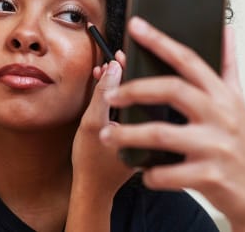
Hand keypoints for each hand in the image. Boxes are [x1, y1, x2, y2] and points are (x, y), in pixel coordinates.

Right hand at [66, 60, 133, 231]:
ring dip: (123, 83)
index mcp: (149, 127)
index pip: (145, 88)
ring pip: (139, 99)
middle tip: (116, 58)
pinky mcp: (138, 134)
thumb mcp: (92, 123)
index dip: (130, 68)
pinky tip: (109, 88)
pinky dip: (120, 96)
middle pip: (146, 91)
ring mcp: (146, 133)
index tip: (119, 56)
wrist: (92, 189)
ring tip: (109, 70)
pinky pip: (132, 108)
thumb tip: (114, 69)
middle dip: (127, 72)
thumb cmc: (91, 161)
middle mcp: (153, 130)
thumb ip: (102, 95)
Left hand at [100, 17, 244, 230]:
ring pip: (161, 133)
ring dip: (128, 134)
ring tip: (106, 135)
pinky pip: (167, 173)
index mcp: (222, 96)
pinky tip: (142, 171)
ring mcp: (215, 147)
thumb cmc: (243, 145)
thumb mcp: (238, 102)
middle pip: (171, 90)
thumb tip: (226, 30)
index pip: (188, 60)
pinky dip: (150, 173)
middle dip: (134, 90)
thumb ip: (228, 67)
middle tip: (110, 95)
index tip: (135, 26)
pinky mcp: (209, 177)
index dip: (159, 41)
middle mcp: (220, 116)